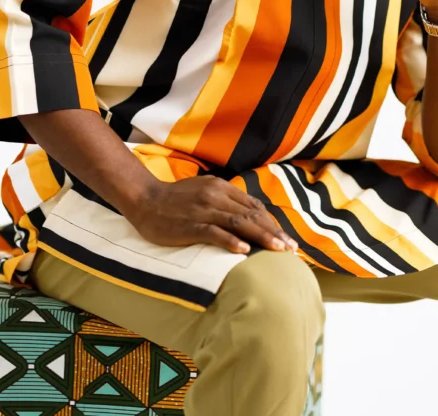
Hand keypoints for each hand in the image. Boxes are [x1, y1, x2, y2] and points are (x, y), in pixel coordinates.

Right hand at [129, 174, 298, 255]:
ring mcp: (203, 210)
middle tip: (292, 249)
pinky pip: (214, 233)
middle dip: (274, 232)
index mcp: (221, 187)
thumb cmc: (176, 199)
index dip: (272, 222)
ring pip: (239, 223)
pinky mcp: (190, 225)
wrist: (145, 199)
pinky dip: (231, 241)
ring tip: (279, 250)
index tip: (286, 238)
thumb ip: (226, 201)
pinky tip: (244, 250)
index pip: (254, 206)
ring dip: (262, 237)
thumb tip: (250, 215)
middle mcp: (216, 196)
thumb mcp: (205, 192)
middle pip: (251, 215)